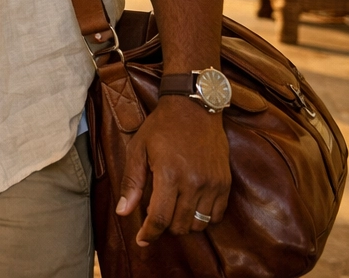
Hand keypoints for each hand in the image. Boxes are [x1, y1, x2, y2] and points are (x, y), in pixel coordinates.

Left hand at [116, 96, 230, 244]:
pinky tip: (191, 207)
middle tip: (156, 216)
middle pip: (180, 225)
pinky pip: (216, 215)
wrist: (194, 109)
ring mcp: (213, 184)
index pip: (160, 218)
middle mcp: (194, 183)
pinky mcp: (225, 183)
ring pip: (199, 224)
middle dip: (165, 228)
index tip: (142, 240)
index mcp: (169, 175)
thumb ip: (132, 183)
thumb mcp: (138, 149)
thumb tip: (123, 212)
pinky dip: (203, 218)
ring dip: (183, 224)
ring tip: (173, 210)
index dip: (150, 233)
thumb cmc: (161, 127)